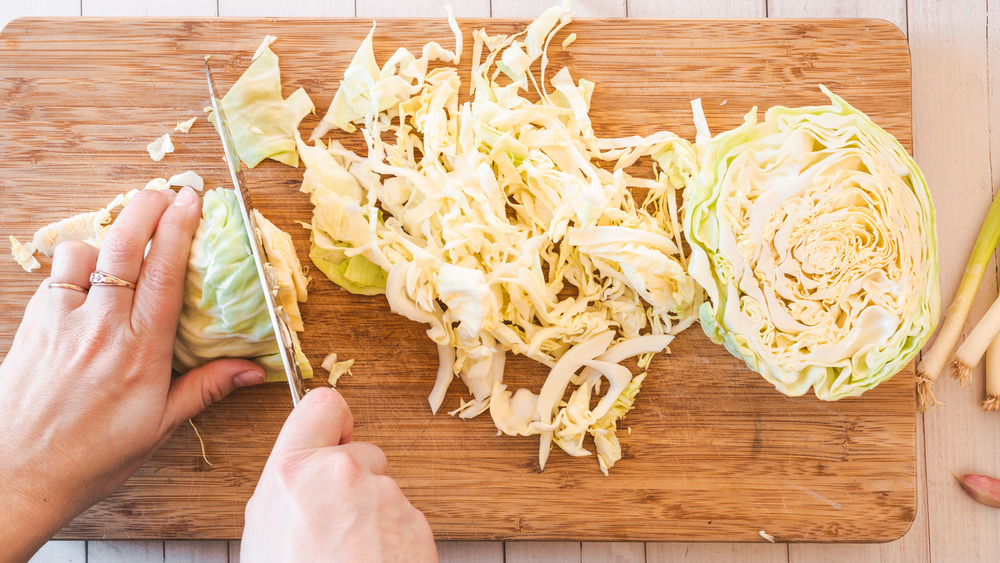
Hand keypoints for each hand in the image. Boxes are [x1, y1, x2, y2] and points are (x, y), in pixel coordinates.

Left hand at [0, 187, 266, 561]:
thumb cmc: (89, 458)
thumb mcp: (158, 428)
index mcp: (141, 352)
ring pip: (82, 253)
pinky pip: (54, 277)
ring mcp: (61, 322)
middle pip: (124, 245)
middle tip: (163, 192)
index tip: (191, 201)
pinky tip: (85, 280)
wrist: (15, 477)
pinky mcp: (32, 326)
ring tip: (122, 244)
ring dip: (104, 240)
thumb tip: (253, 370)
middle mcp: (101, 328)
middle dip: (145, 208)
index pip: (164, 273)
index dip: (179, 228)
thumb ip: (205, 389)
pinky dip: (72, 267)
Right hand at [242, 387, 436, 562]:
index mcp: (293, 474)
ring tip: (350, 557)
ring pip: (383, 488)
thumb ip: (287, 491)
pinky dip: (393, 538)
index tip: (330, 439)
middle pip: (359, 452)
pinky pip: (404, 517)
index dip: (328, 423)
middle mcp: (343, 475)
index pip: (322, 405)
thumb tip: (299, 480)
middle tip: (332, 525)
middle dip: (351, 480)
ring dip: (372, 514)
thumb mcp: (263, 535)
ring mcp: (387, 498)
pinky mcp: (418, 524)